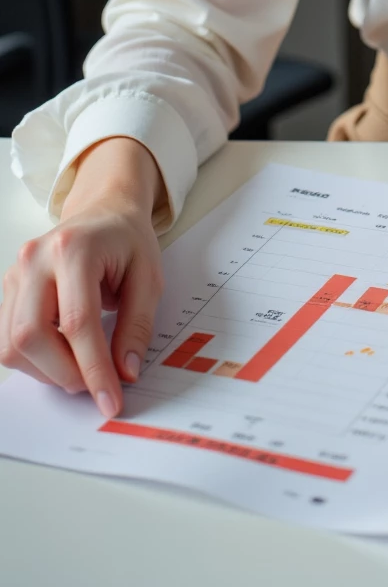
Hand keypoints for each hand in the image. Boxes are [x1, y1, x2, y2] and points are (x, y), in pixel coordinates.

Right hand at [0, 138, 164, 418]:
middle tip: (97, 384)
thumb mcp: (149, 278)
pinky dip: (34, 360)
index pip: (78, 322)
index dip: (94, 368)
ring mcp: (16, 273)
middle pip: (32, 335)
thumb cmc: (127, 241)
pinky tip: (63, 354)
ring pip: (12, 343)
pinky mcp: (8, 289)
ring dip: (47, 370)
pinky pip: (7, 339)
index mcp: (74, 248)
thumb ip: (138, 326)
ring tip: (82, 366)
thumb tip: (125, 373)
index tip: (110, 400)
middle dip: (65, 373)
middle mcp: (36, 259)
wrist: (104, 212)